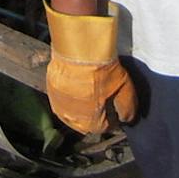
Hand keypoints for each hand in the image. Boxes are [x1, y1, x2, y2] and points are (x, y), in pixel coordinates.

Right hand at [44, 4, 138, 135]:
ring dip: (82, 105)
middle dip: (97, 112)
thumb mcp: (125, 90)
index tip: (117, 105)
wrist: (79, 49)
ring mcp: (58, 104)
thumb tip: (127, 119)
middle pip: (87, 121)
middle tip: (104, 95)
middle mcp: (71, 119)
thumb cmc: (102, 70)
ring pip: (73, 110)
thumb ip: (128, 109)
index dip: (113, 116)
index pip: (105, 128)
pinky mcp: (50, 89)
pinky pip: (62, 97)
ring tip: (91, 88)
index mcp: (90, 123)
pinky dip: (70, 94)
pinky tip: (78, 82)